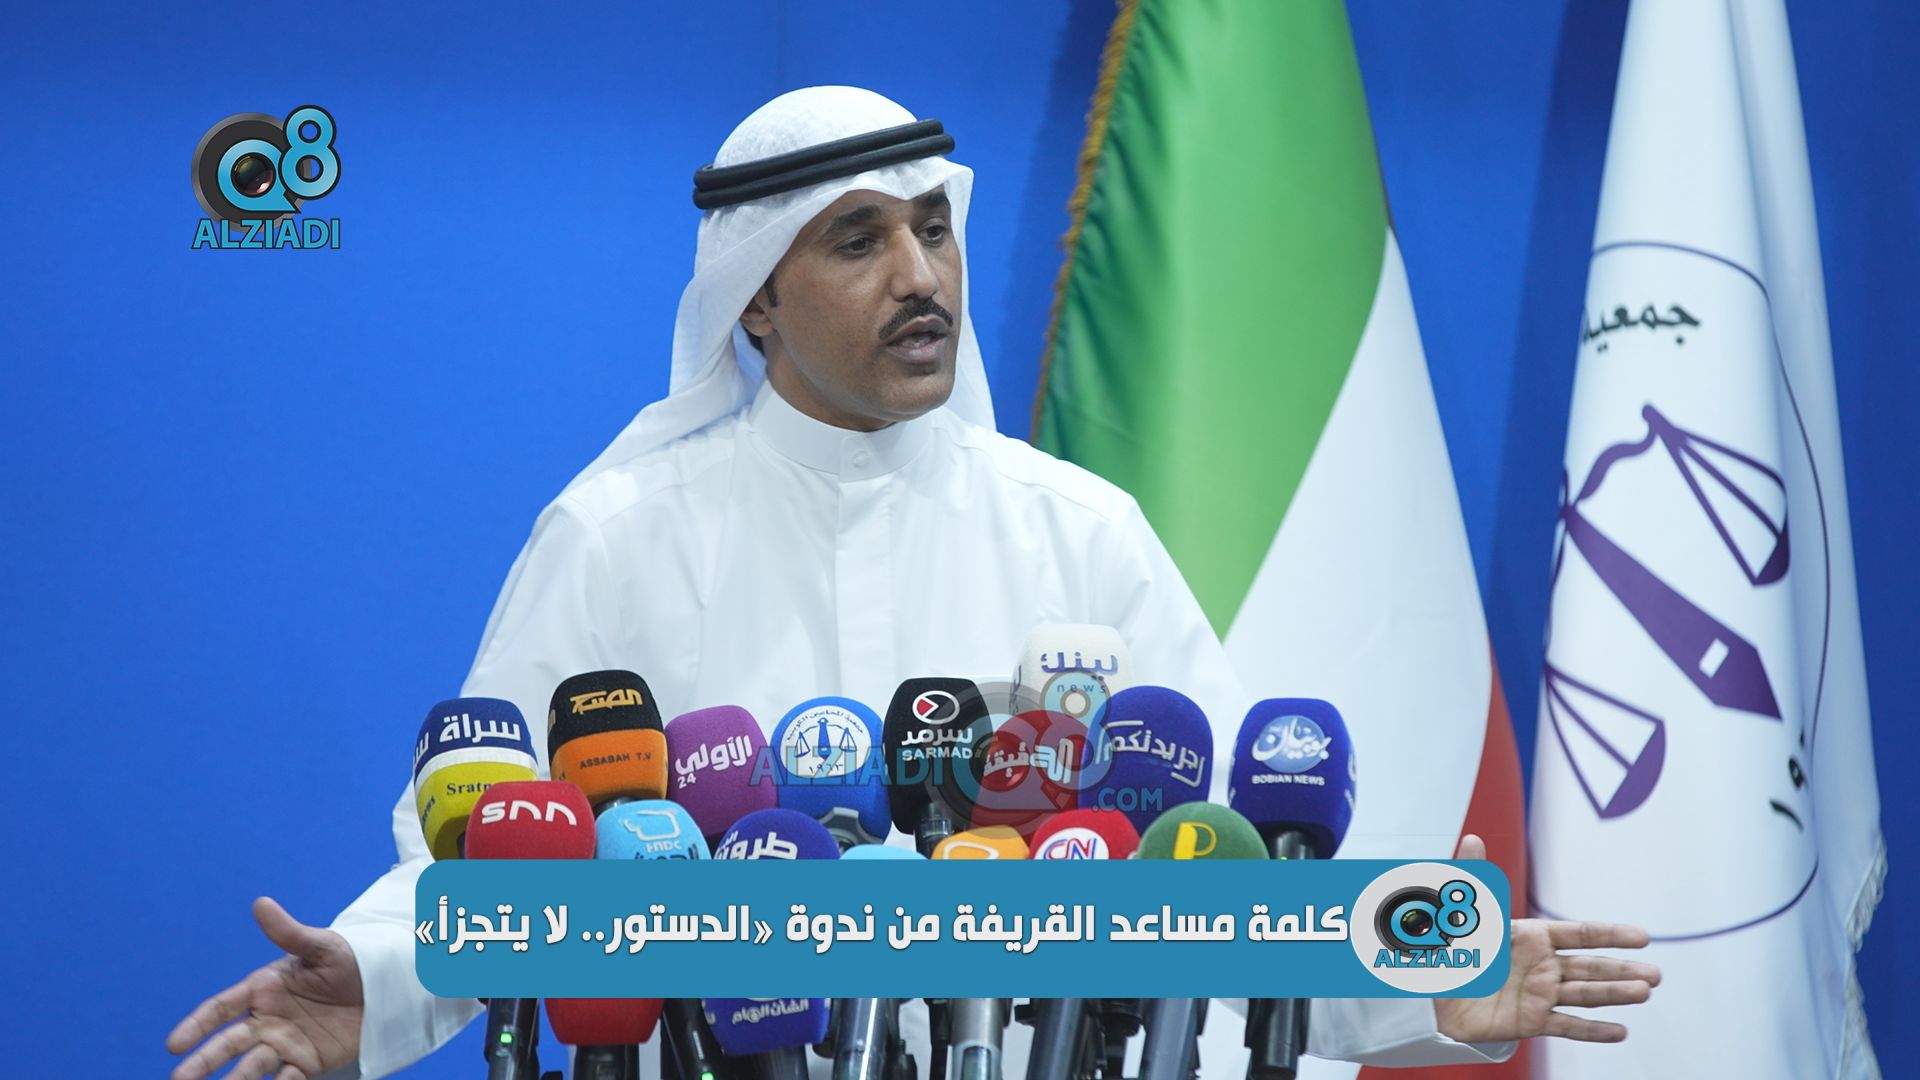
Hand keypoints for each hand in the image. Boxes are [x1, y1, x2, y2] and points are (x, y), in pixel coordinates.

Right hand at [167, 897, 363, 1079]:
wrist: (386, 984)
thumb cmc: (350, 960)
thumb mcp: (321, 946)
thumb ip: (289, 932)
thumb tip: (261, 903)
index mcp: (262, 989)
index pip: (220, 1009)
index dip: (196, 1025)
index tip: (174, 1044)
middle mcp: (266, 1020)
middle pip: (227, 1044)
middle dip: (202, 1062)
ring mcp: (284, 1043)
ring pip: (251, 1067)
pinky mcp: (307, 1063)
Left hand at [1433, 834, 1661, 1044]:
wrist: (1426, 993)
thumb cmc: (1445, 947)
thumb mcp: (1459, 912)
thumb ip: (1471, 878)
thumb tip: (1471, 837)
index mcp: (1531, 936)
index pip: (1579, 934)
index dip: (1610, 934)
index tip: (1643, 936)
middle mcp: (1541, 965)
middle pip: (1590, 967)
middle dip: (1622, 969)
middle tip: (1655, 974)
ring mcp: (1538, 994)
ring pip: (1584, 995)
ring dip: (1615, 995)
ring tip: (1643, 994)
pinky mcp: (1529, 1021)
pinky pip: (1565, 1026)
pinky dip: (1593, 1031)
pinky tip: (1620, 1032)